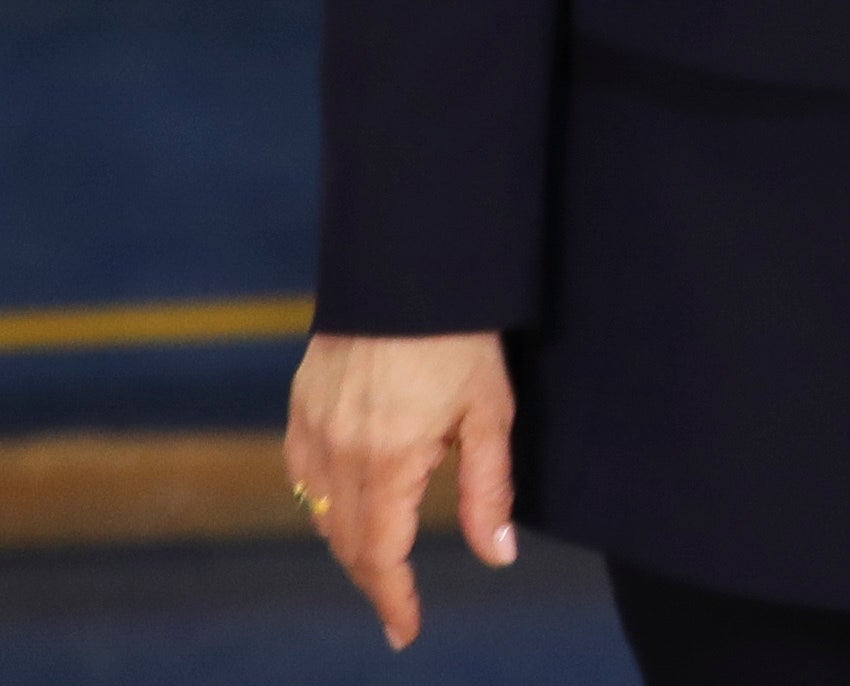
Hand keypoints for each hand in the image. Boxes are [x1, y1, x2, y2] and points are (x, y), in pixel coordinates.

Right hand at [285, 330, 515, 646]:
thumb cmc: (460, 339)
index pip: (381, 555)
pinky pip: (303, 475)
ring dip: (348, 542)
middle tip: (398, 603)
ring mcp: (312, 431)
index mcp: (388, 464)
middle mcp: (339, 455)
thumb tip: (497, 556)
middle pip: (347, 542)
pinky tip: (346, 503)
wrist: (406, 270)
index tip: (406, 632)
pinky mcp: (300, 407)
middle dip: (373, 577)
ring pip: (320, 513)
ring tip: (380, 560)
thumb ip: (489, 490)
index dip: (394, 600)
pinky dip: (322, 501)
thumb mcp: (489, 415)